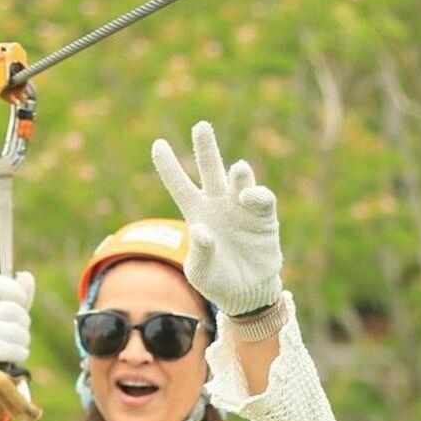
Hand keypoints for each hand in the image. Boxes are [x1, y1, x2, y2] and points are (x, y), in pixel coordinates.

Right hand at [0, 270, 35, 399]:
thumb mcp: (8, 311)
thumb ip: (19, 294)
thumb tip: (26, 276)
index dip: (13, 288)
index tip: (21, 298)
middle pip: (14, 310)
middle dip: (24, 322)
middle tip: (18, 329)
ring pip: (18, 333)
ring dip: (24, 340)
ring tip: (16, 344)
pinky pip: (15, 350)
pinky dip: (20, 353)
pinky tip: (13, 354)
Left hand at [151, 120, 282, 316]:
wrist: (247, 294)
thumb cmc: (217, 281)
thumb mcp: (199, 271)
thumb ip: (199, 252)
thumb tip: (203, 229)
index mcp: (197, 213)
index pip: (179, 184)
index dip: (168, 165)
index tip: (157, 144)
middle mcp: (218, 204)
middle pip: (210, 169)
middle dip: (206, 147)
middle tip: (201, 126)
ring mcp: (241, 207)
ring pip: (239, 177)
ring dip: (239, 172)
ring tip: (238, 170)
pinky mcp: (263, 217)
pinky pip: (261, 197)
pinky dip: (256, 194)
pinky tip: (249, 199)